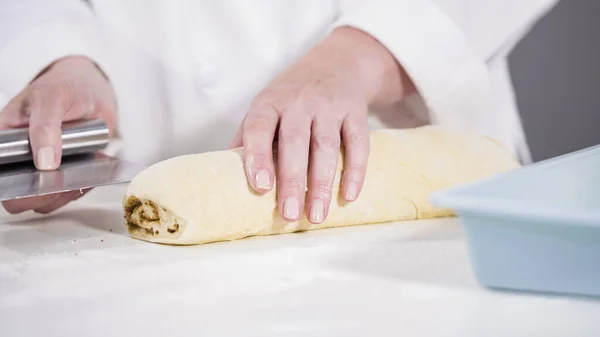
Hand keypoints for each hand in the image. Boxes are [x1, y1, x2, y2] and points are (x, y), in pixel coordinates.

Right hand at [0, 56, 116, 213]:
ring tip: (81, 172)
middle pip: (21, 193)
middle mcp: (21, 158)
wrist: (93, 89)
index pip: (0, 174)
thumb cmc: (65, 86)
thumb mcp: (51, 97)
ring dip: (65, 191)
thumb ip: (44, 127)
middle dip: (41, 193)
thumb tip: (43, 162)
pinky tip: (92, 171)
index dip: (12, 185)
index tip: (33, 182)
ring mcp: (45, 168)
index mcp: (4, 139)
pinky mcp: (67, 173)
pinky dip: (83, 185)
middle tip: (62, 181)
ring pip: (48, 198)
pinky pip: (71, 191)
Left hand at [231, 27, 412, 223]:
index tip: (260, 187)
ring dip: (322, 184)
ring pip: (326, 146)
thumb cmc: (292, 97)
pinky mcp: (355, 111)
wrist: (337, 63)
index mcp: (270, 103)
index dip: (258, 156)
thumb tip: (223, 176)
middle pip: (295, 142)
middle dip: (292, 180)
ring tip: (317, 217)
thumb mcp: (266, 108)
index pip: (260, 127)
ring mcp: (329, 105)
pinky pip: (358, 142)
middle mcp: (299, 101)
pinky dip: (355, 170)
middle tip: (289, 214)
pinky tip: (348, 196)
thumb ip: (247, 138)